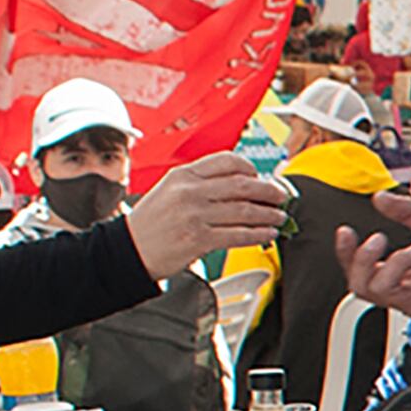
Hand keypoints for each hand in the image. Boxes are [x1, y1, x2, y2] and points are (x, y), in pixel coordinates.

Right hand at [124, 154, 288, 277]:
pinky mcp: (198, 239)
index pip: (227, 161)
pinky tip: (268, 234)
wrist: (128, 249)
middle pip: (242, 185)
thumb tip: (240, 186)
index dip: (250, 168)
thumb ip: (200, 184)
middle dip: (268, 191)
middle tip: (281, 197)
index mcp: (184, 174)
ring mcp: (194, 215)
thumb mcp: (169, 190)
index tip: (260, 176)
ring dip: (268, 214)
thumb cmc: (151, 222)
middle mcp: (190, 191)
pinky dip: (258, 234)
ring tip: (279, 217)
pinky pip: (238, 235)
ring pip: (244, 211)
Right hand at [334, 193, 410, 323]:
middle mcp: (404, 293)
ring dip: (398, 263)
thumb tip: (379, 197)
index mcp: (398, 275)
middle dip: (362, 260)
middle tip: (378, 239)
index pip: (358, 271)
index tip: (345, 231)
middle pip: (360, 287)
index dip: (345, 254)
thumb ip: (405, 212)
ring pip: (384, 291)